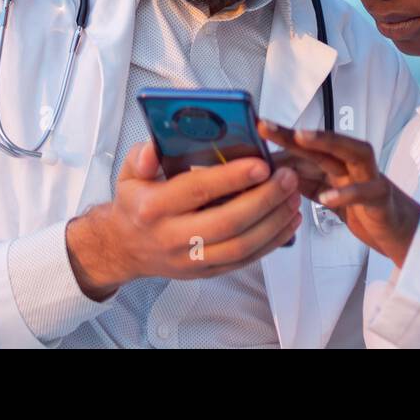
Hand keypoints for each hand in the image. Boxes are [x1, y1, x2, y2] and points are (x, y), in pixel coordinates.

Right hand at [65, 142, 302, 299]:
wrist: (125, 247)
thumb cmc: (136, 203)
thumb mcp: (129, 173)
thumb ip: (142, 156)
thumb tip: (153, 147)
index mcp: (154, 207)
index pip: (198, 190)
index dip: (232, 177)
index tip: (261, 163)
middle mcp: (172, 236)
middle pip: (227, 222)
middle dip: (264, 199)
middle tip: (287, 177)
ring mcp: (190, 259)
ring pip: (241, 245)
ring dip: (274, 221)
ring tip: (294, 196)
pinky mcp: (206, 272)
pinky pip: (245, 260)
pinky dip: (273, 241)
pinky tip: (289, 220)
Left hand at [257, 121, 419, 267]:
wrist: (403, 232)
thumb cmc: (365, 209)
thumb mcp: (329, 194)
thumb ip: (305, 182)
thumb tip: (271, 173)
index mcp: (339, 162)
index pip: (309, 145)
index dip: (283, 137)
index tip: (256, 128)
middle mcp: (354, 164)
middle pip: (325, 142)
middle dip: (295, 133)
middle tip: (267, 127)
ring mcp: (370, 178)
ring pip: (352, 152)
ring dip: (327, 143)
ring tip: (300, 139)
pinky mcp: (382, 198)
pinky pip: (366, 191)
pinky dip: (347, 192)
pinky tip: (326, 197)